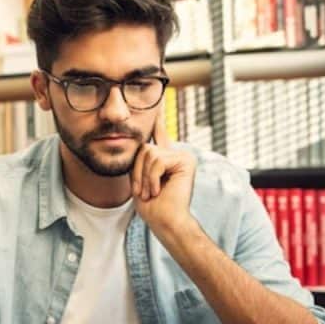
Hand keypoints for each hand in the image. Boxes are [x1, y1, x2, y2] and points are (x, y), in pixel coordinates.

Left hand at [130, 104, 196, 237]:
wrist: (165, 222)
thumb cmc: (152, 207)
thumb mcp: (139, 179)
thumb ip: (140, 160)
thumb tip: (141, 142)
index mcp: (165, 158)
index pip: (159, 134)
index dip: (158, 117)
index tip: (158, 101)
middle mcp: (176, 154)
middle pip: (144, 148)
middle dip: (138, 171)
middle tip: (144, 191)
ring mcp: (183, 156)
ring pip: (150, 154)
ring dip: (144, 177)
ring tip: (151, 193)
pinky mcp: (186, 161)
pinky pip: (157, 161)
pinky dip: (152, 178)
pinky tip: (158, 190)